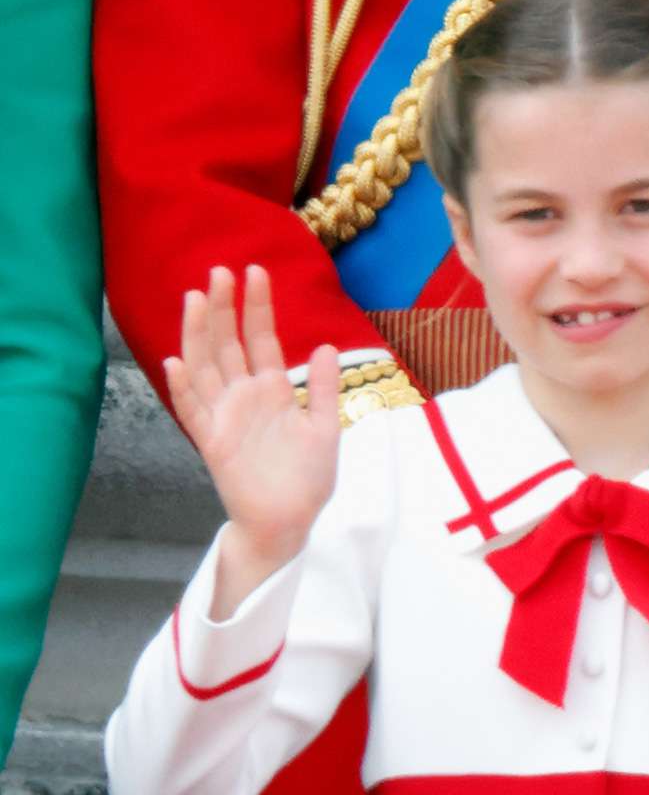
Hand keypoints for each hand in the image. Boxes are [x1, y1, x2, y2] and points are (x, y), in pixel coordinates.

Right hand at [165, 266, 339, 591]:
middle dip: (222, 309)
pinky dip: (183, 388)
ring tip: (194, 299)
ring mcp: (225, 417)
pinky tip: (175, 361)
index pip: (260, 338)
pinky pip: (193, 411)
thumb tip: (325, 346)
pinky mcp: (211, 443)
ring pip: (205, 367)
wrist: (289, 523)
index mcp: (272, 389)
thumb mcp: (326, 429)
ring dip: (198, 334)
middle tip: (218, 272)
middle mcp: (244, 396)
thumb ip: (323, 389)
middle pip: (227, 344)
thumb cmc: (307, 479)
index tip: (255, 271)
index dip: (257, 306)